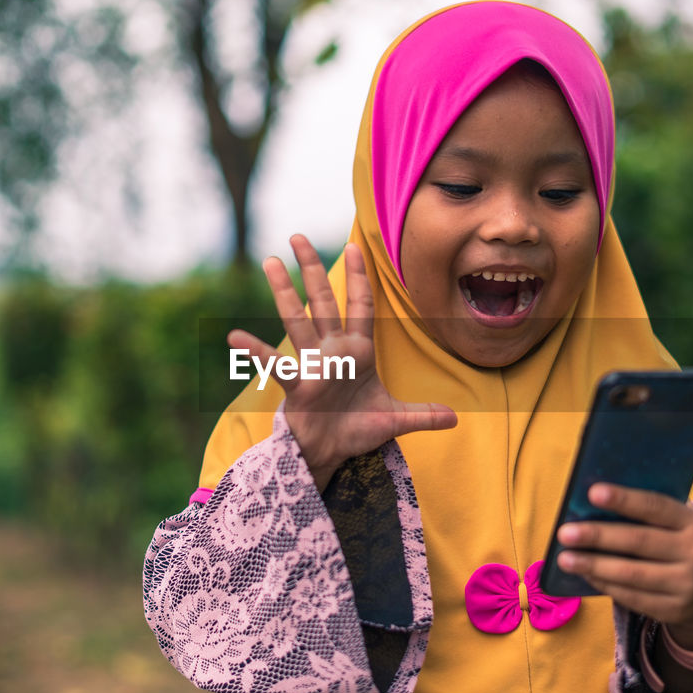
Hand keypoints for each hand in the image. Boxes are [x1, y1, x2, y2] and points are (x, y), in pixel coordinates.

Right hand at [227, 234, 456, 489]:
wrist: (330, 455)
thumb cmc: (356, 431)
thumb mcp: (395, 421)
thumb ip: (424, 415)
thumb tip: (456, 418)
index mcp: (359, 352)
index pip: (360, 306)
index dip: (359, 278)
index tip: (355, 246)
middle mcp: (334, 351)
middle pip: (322, 301)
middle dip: (312, 269)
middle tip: (298, 236)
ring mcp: (313, 365)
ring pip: (297, 321)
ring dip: (284, 292)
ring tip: (270, 261)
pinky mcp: (298, 386)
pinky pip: (276, 365)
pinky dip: (256, 352)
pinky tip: (236, 337)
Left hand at [556, 483, 692, 648]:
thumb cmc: (677, 545)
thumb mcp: (675, 526)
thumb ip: (644, 515)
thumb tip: (591, 508)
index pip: (655, 507)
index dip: (624, 500)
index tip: (592, 493)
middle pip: (638, 542)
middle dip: (598, 536)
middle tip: (564, 533)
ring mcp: (686, 585)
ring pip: (631, 574)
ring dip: (593, 566)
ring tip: (565, 559)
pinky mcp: (673, 610)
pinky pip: (631, 597)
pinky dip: (604, 585)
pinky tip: (586, 576)